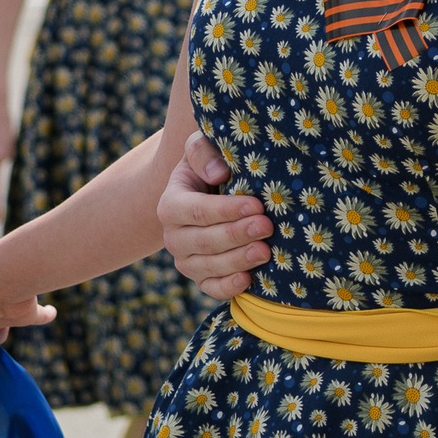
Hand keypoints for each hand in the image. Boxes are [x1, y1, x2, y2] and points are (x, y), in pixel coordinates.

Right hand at [160, 132, 271, 300]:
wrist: (207, 193)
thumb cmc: (210, 167)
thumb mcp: (201, 149)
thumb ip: (203, 152)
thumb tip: (217, 173)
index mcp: (171, 204)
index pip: (197, 210)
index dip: (226, 210)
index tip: (255, 205)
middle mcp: (173, 236)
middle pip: (204, 241)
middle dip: (237, 235)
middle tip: (266, 226)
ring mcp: (186, 261)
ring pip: (208, 267)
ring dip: (238, 261)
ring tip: (266, 252)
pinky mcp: (201, 277)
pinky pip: (211, 288)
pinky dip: (228, 287)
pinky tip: (249, 280)